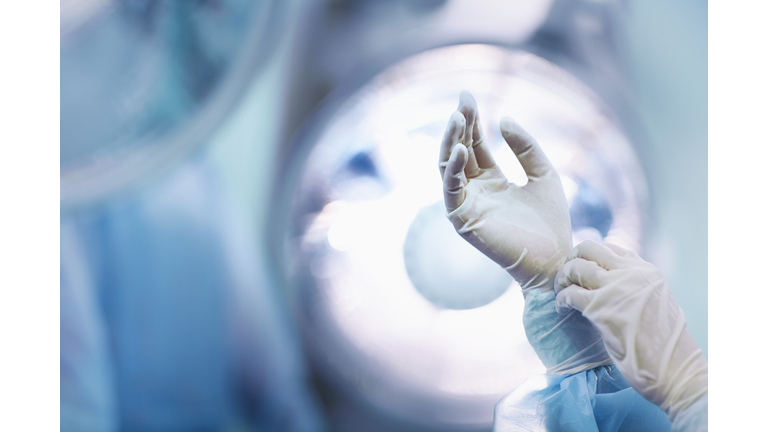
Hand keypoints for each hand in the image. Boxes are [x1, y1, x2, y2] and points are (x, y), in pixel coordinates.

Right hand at [439, 91, 572, 289]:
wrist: (556, 258)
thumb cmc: (552, 223)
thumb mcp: (544, 174)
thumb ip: (526, 147)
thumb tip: (503, 118)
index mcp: (492, 181)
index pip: (474, 145)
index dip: (471, 121)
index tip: (468, 96)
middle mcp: (475, 191)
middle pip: (459, 151)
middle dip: (459, 125)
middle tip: (463, 100)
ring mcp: (467, 205)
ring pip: (448, 168)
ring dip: (450, 142)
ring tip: (458, 117)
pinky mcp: (463, 220)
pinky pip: (451, 190)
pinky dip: (453, 169)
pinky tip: (461, 149)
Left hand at [555, 240, 707, 418]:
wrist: (675, 368)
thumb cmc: (666, 344)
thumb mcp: (657, 301)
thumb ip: (636, 286)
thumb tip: (612, 283)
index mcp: (646, 270)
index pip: (610, 248)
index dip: (590, 256)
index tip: (582, 269)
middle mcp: (631, 273)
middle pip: (588, 248)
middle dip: (572, 260)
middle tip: (566, 277)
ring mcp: (615, 288)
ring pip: (576, 267)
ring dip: (562, 278)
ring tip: (561, 292)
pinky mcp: (600, 309)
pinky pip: (569, 294)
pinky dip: (560, 300)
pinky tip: (561, 309)